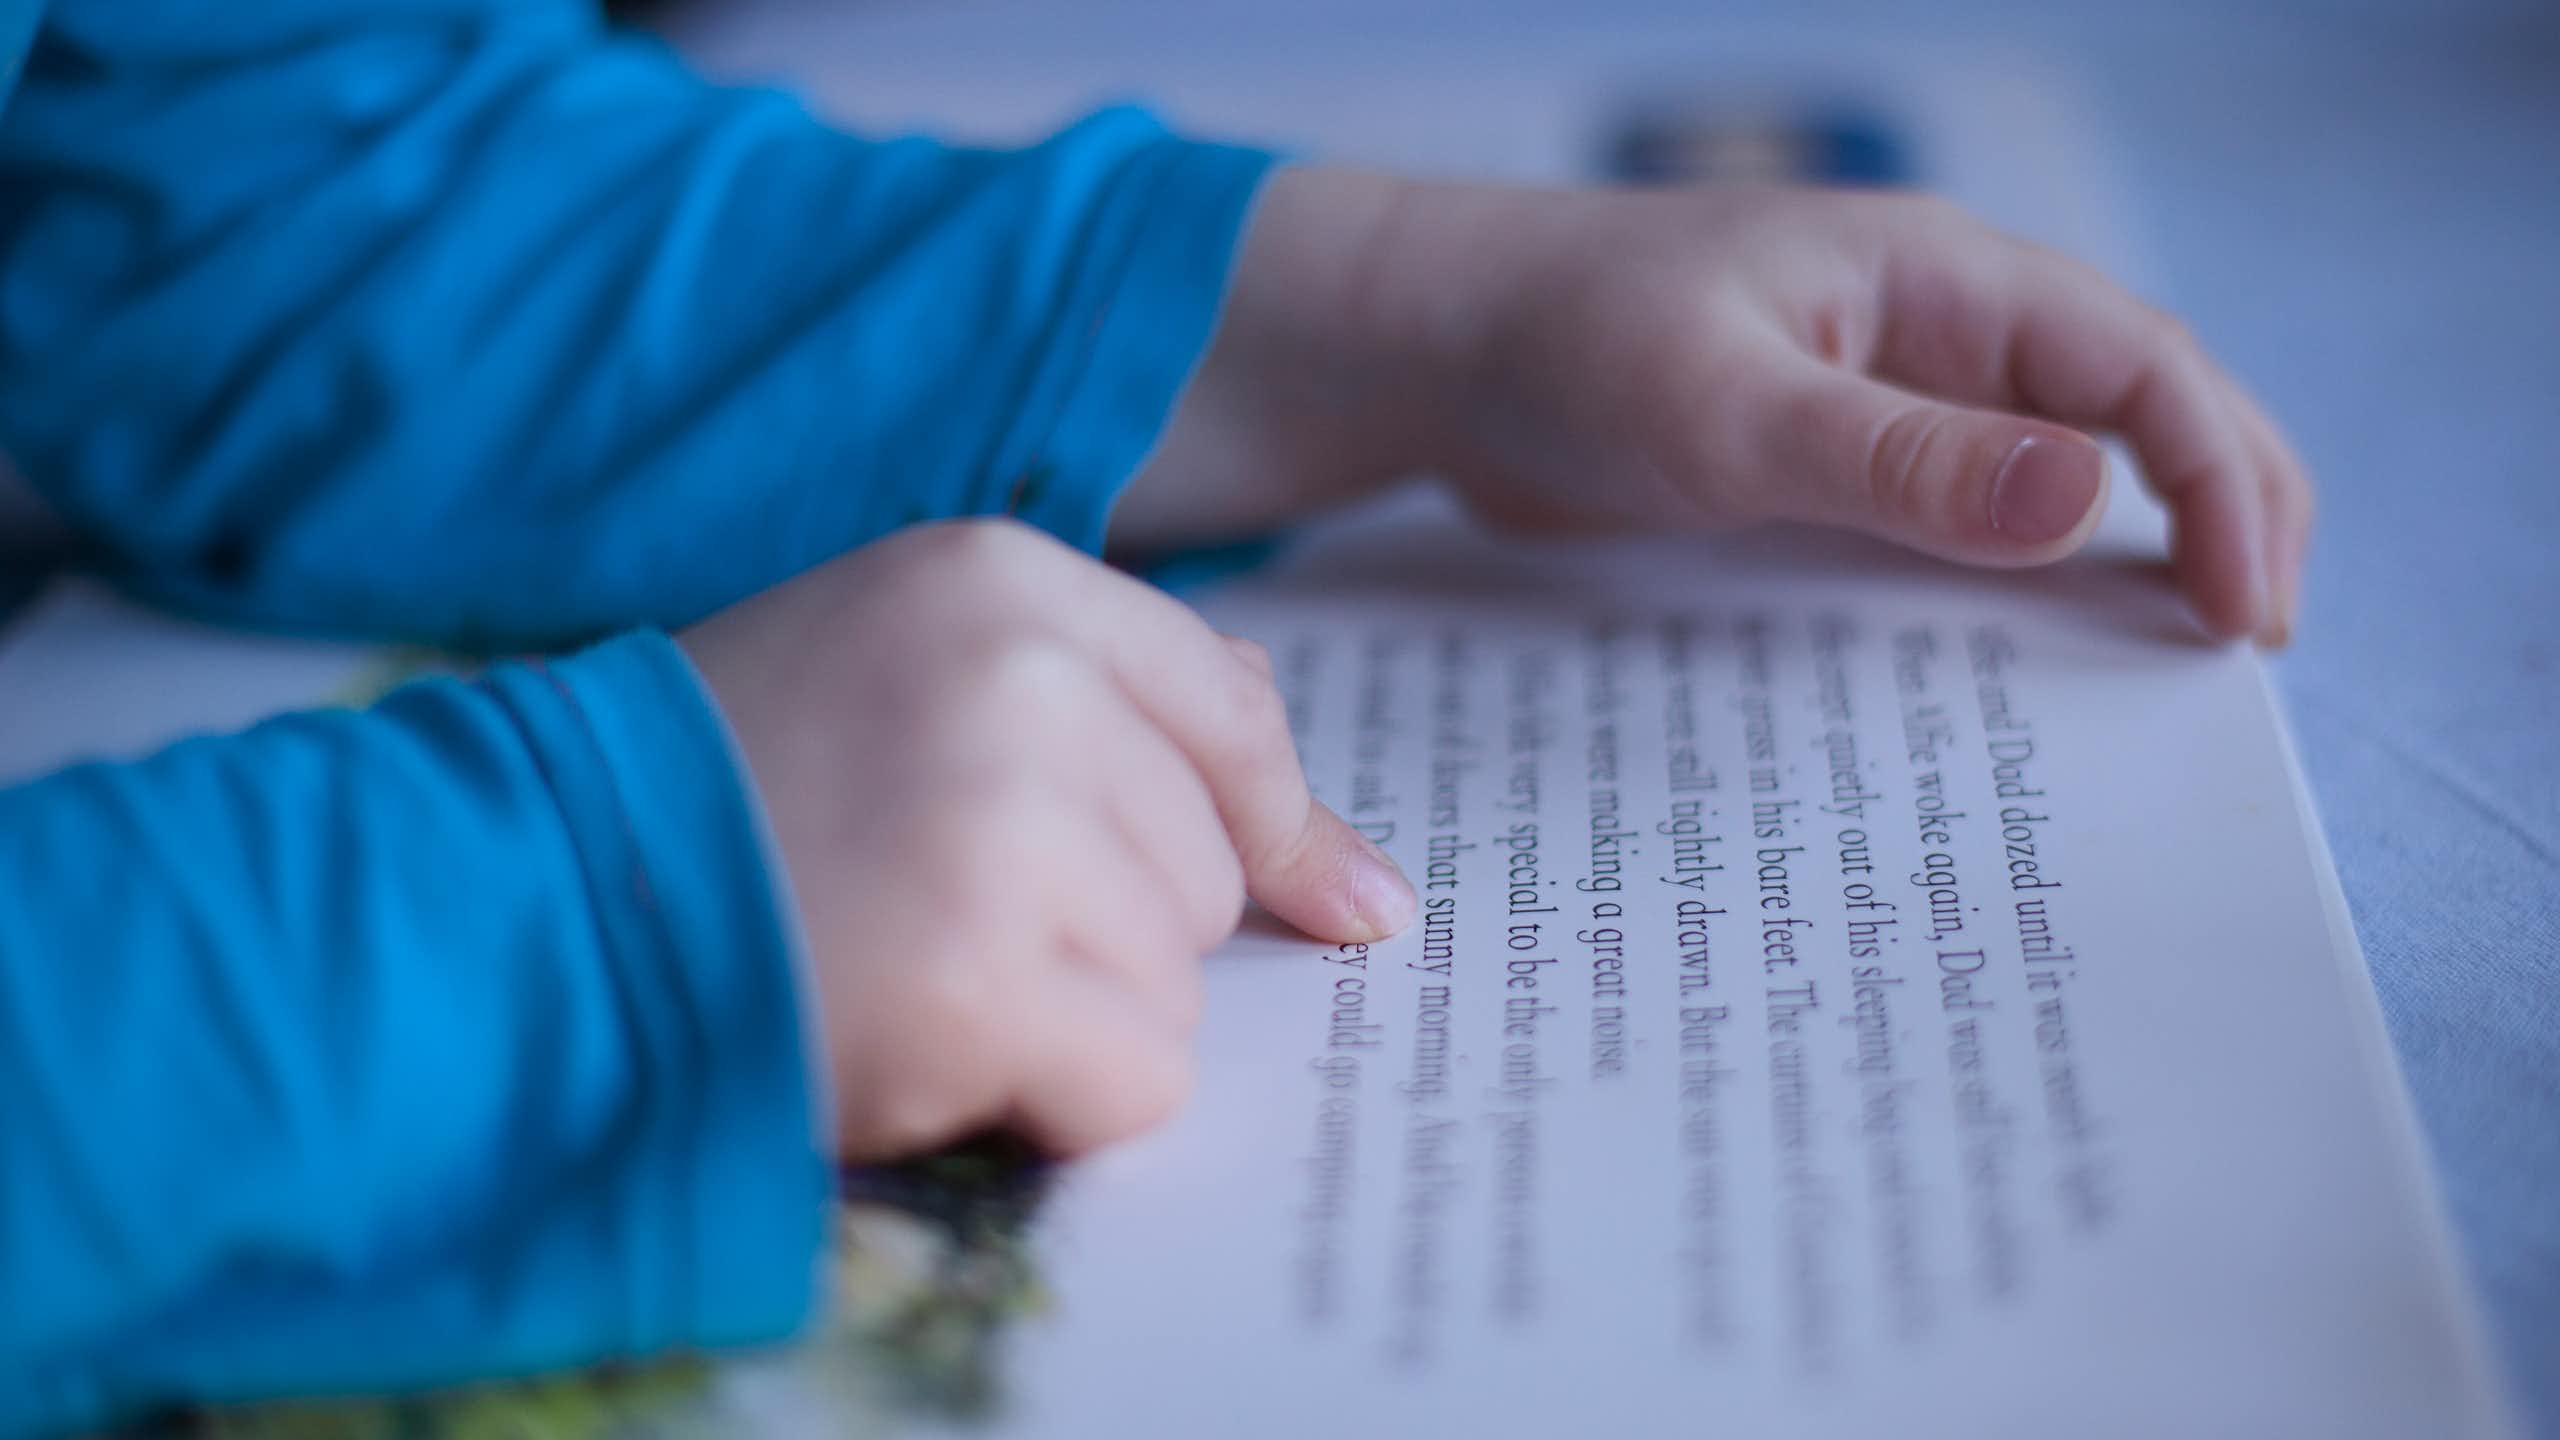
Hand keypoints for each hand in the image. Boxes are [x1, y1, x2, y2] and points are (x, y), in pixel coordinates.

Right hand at [679, 519, 1414, 1158]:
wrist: (534, 894)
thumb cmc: (731, 786)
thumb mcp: (910, 667)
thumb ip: (1108, 702)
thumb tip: (1337, 848)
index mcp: (1000, 579)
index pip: (1236, 709)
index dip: (1279, 823)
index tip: (1338, 900)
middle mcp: (1018, 679)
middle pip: (1211, 865)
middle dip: (1115, 922)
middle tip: (946, 907)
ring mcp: (1000, 825)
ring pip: (1177, 979)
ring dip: (1073, 1010)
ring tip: (915, 960)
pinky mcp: (980, 976)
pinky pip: (1139, 1079)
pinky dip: (1059, 1099)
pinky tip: (933, 1042)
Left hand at [1122, 170, 2309, 645]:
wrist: (1436, 352)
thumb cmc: (1564, 344)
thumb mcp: (1729, 410)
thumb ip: (1899, 460)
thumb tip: (2088, 502)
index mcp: (1939, 279)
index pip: (2142, 368)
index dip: (2221, 483)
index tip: (2242, 614)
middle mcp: (1935, 329)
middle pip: (2137, 408)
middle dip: (2220, 511)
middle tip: (2245, 647)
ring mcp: (1885, 395)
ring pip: (2057, 465)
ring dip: (2128, 549)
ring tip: (2174, 659)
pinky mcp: (1828, 461)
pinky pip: (1956, 518)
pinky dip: (2013, 582)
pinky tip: (2020, 661)